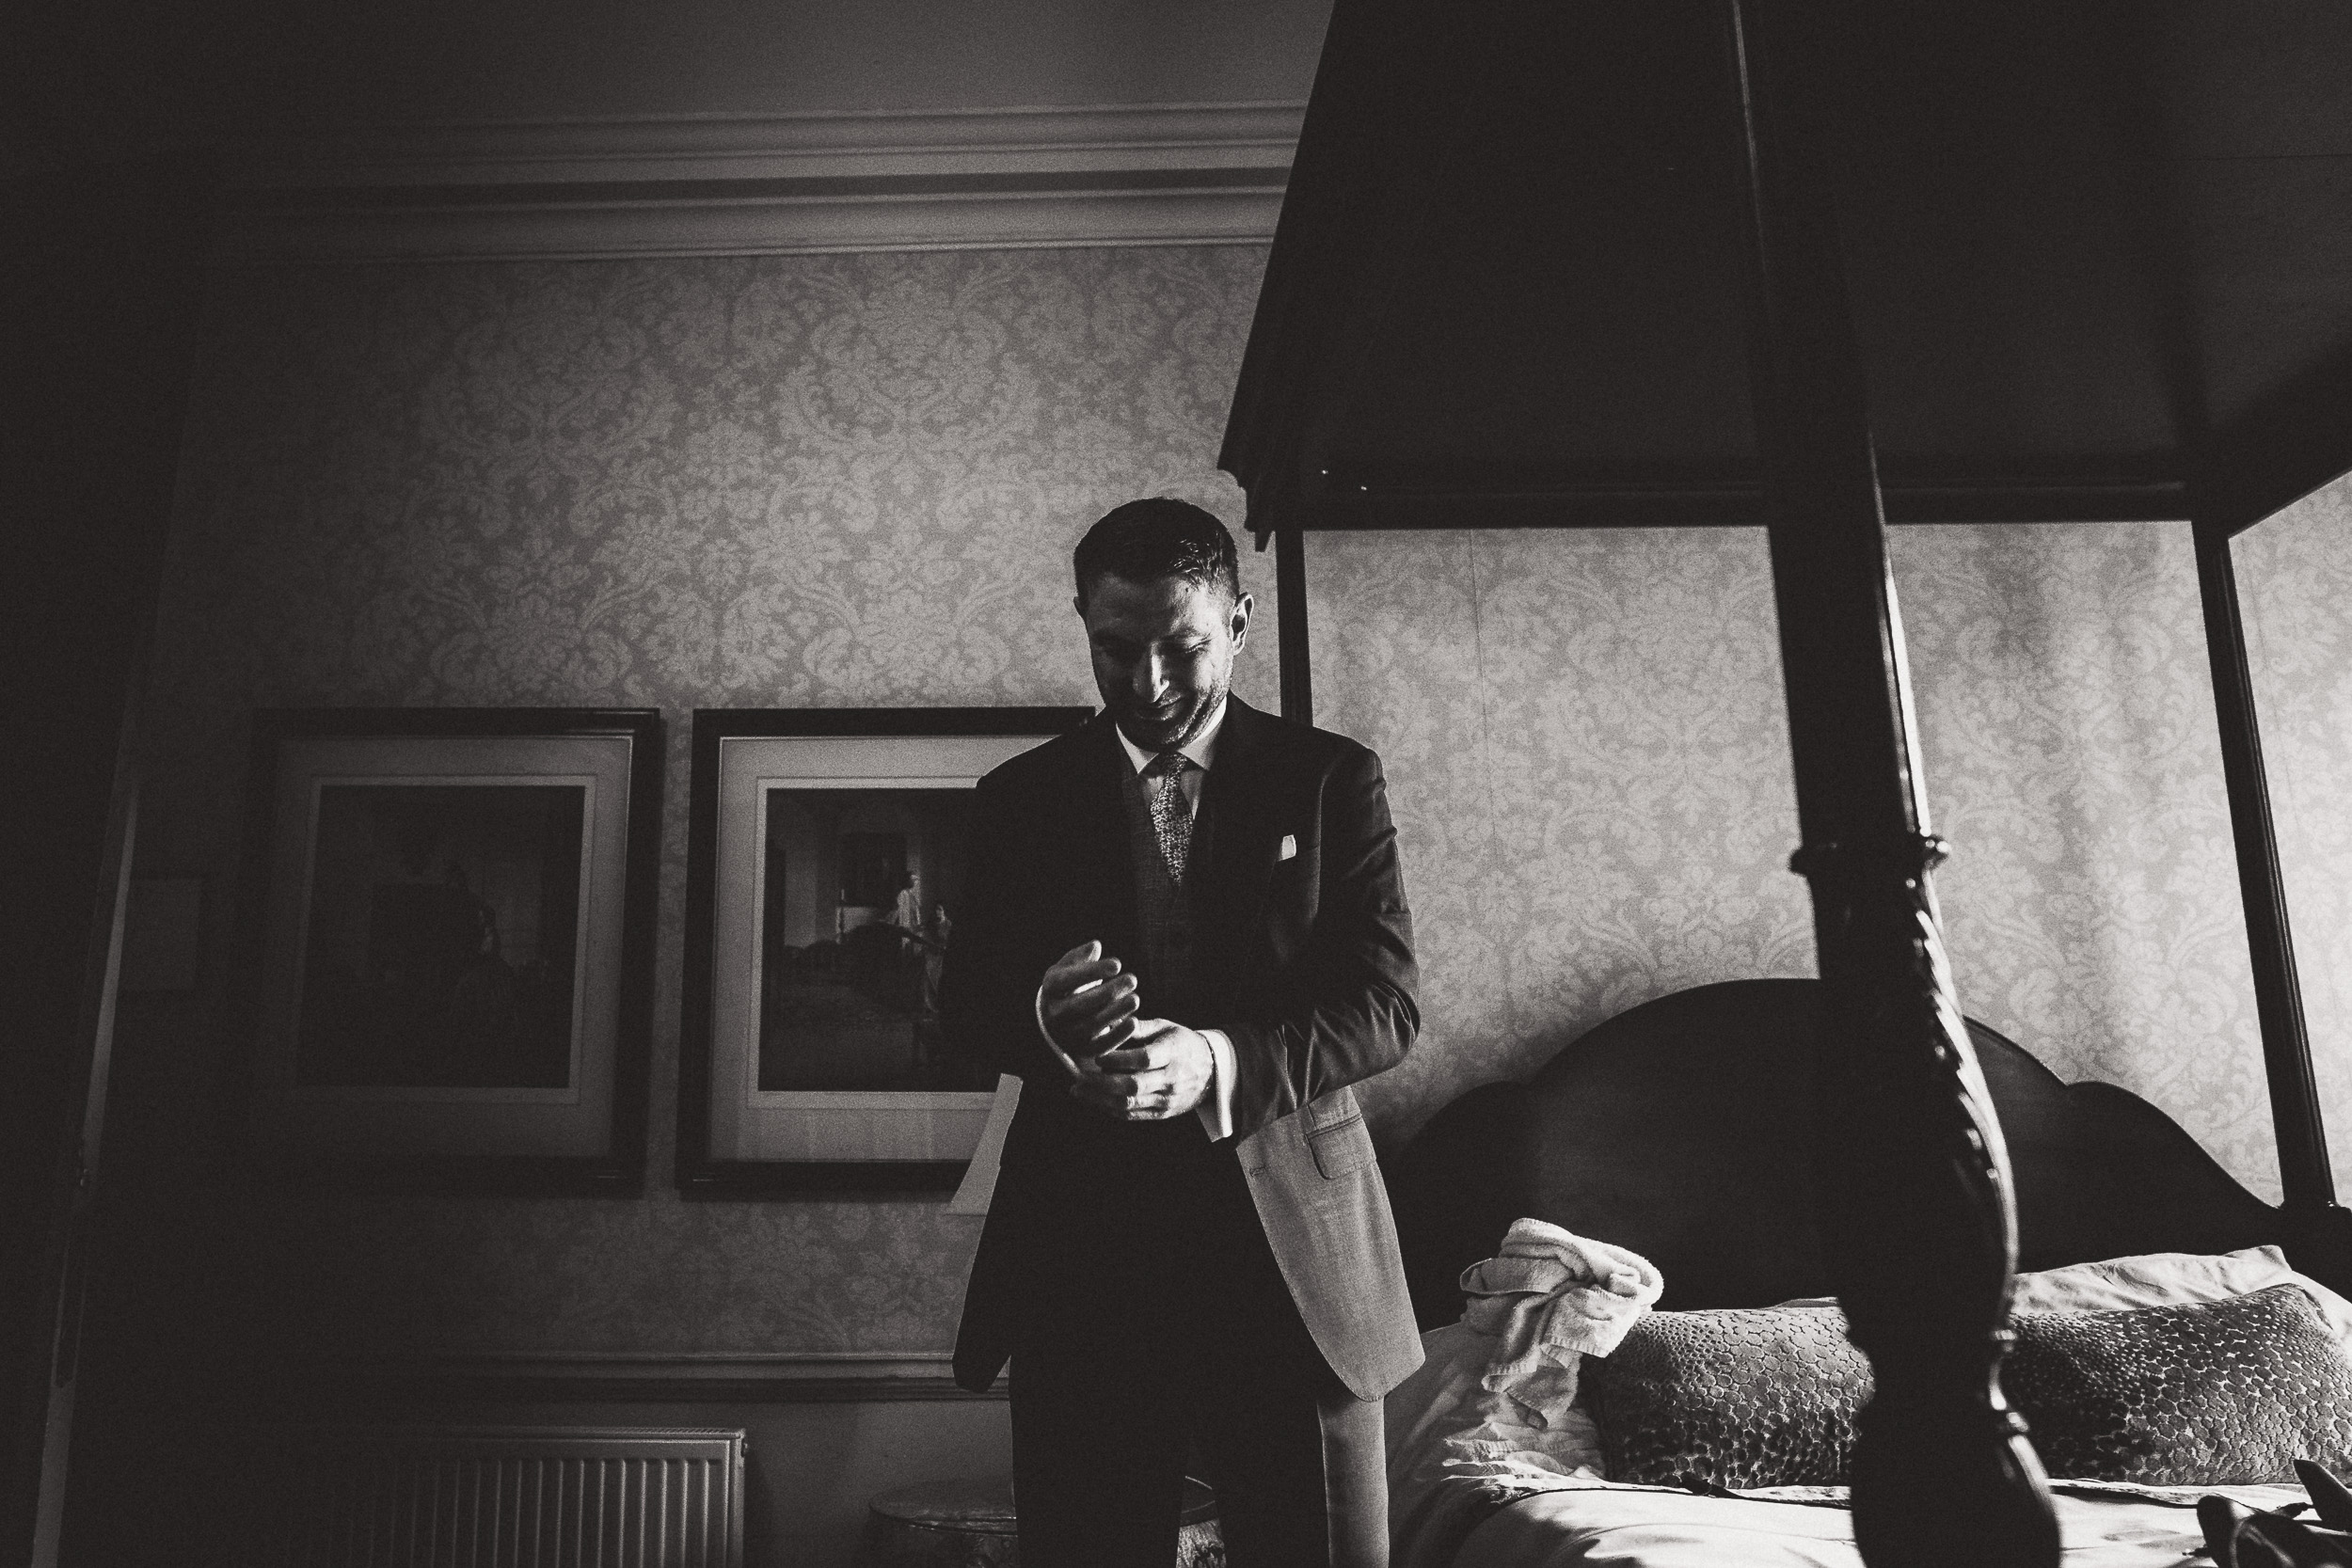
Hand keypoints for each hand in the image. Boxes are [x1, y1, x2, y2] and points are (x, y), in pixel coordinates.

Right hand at [1039, 940, 1137, 1060]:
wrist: (1058, 1022)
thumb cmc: (1069, 987)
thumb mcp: (1068, 969)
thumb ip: (1080, 957)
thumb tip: (1095, 946)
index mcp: (1050, 990)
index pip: (1067, 980)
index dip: (1092, 971)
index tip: (1117, 964)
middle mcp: (1055, 1014)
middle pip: (1080, 1004)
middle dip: (1108, 992)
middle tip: (1132, 979)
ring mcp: (1068, 1034)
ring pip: (1091, 1025)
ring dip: (1115, 1012)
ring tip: (1135, 999)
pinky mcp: (1083, 1050)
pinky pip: (1100, 1046)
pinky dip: (1117, 1036)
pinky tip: (1133, 1022)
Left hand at [1070, 1020, 1212, 1120]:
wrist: (1211, 1071)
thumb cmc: (1182, 1043)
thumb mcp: (1166, 1027)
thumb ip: (1140, 1027)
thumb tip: (1109, 1023)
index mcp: (1174, 1053)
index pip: (1145, 1059)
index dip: (1119, 1059)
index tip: (1097, 1056)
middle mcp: (1172, 1078)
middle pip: (1133, 1085)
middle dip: (1102, 1083)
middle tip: (1079, 1077)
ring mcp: (1168, 1099)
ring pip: (1130, 1103)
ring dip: (1100, 1099)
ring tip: (1078, 1091)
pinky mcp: (1163, 1112)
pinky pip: (1133, 1114)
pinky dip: (1110, 1109)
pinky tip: (1094, 1101)